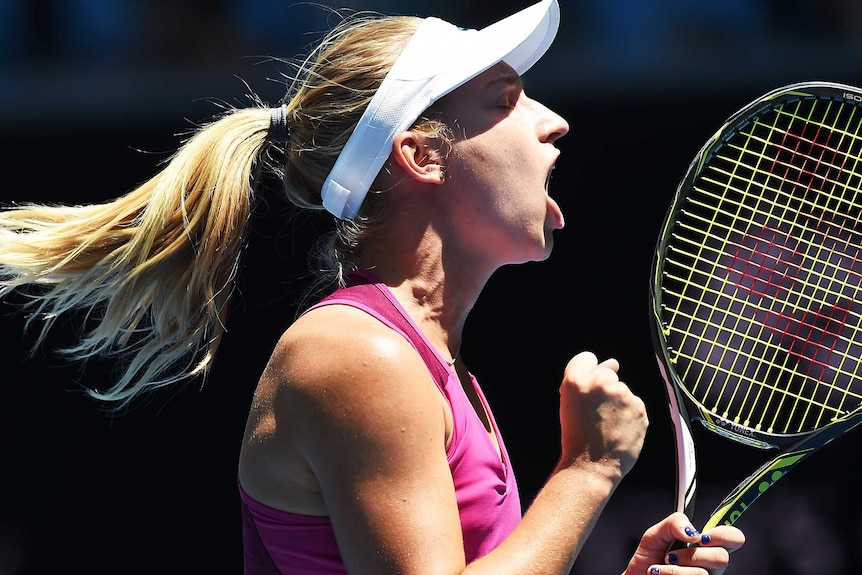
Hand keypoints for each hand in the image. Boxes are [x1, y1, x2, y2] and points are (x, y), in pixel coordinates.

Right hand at [558, 351, 646, 477]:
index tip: (586, 390)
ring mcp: (622, 394)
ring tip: (606, 425)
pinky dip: (629, 414)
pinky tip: (619, 429)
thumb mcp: (569, 402)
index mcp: (576, 380)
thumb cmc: (577, 435)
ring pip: (621, 390)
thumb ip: (588, 377)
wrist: (591, 466)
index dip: (586, 373)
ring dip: (617, 402)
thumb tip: (614, 363)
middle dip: (604, 389)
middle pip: (607, 374)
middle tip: (595, 414)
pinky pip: (634, 403)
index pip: (587, 358)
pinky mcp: (639, 407)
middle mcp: (601, 383)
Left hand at [623, 513, 745, 574]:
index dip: (724, 535)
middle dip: (692, 555)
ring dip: (675, 568)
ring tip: (660, 567)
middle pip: (722, 557)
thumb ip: (674, 523)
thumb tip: (692, 531)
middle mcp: (711, 565)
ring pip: (703, 573)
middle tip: (672, 555)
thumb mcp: (655, 534)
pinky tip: (659, 574)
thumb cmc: (649, 559)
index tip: (702, 537)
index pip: (734, 537)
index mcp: (706, 546)